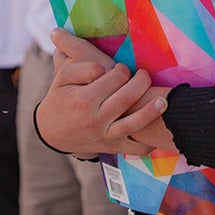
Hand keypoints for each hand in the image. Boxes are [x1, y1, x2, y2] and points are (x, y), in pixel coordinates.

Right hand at [36, 29, 166, 157]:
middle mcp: (95, 119)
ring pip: (134, 124)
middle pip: (126, 97)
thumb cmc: (60, 99)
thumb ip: (79, 66)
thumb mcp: (61, 78)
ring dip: (151, 111)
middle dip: (140, 82)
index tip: (121, 69)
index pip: (112, 79)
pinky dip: (148, 143)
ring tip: (163, 100)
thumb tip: (102, 66)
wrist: (52, 132)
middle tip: (143, 75)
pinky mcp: (113, 147)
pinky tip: (157, 131)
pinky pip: (134, 148)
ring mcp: (105, 135)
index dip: (121, 70)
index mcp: (83, 100)